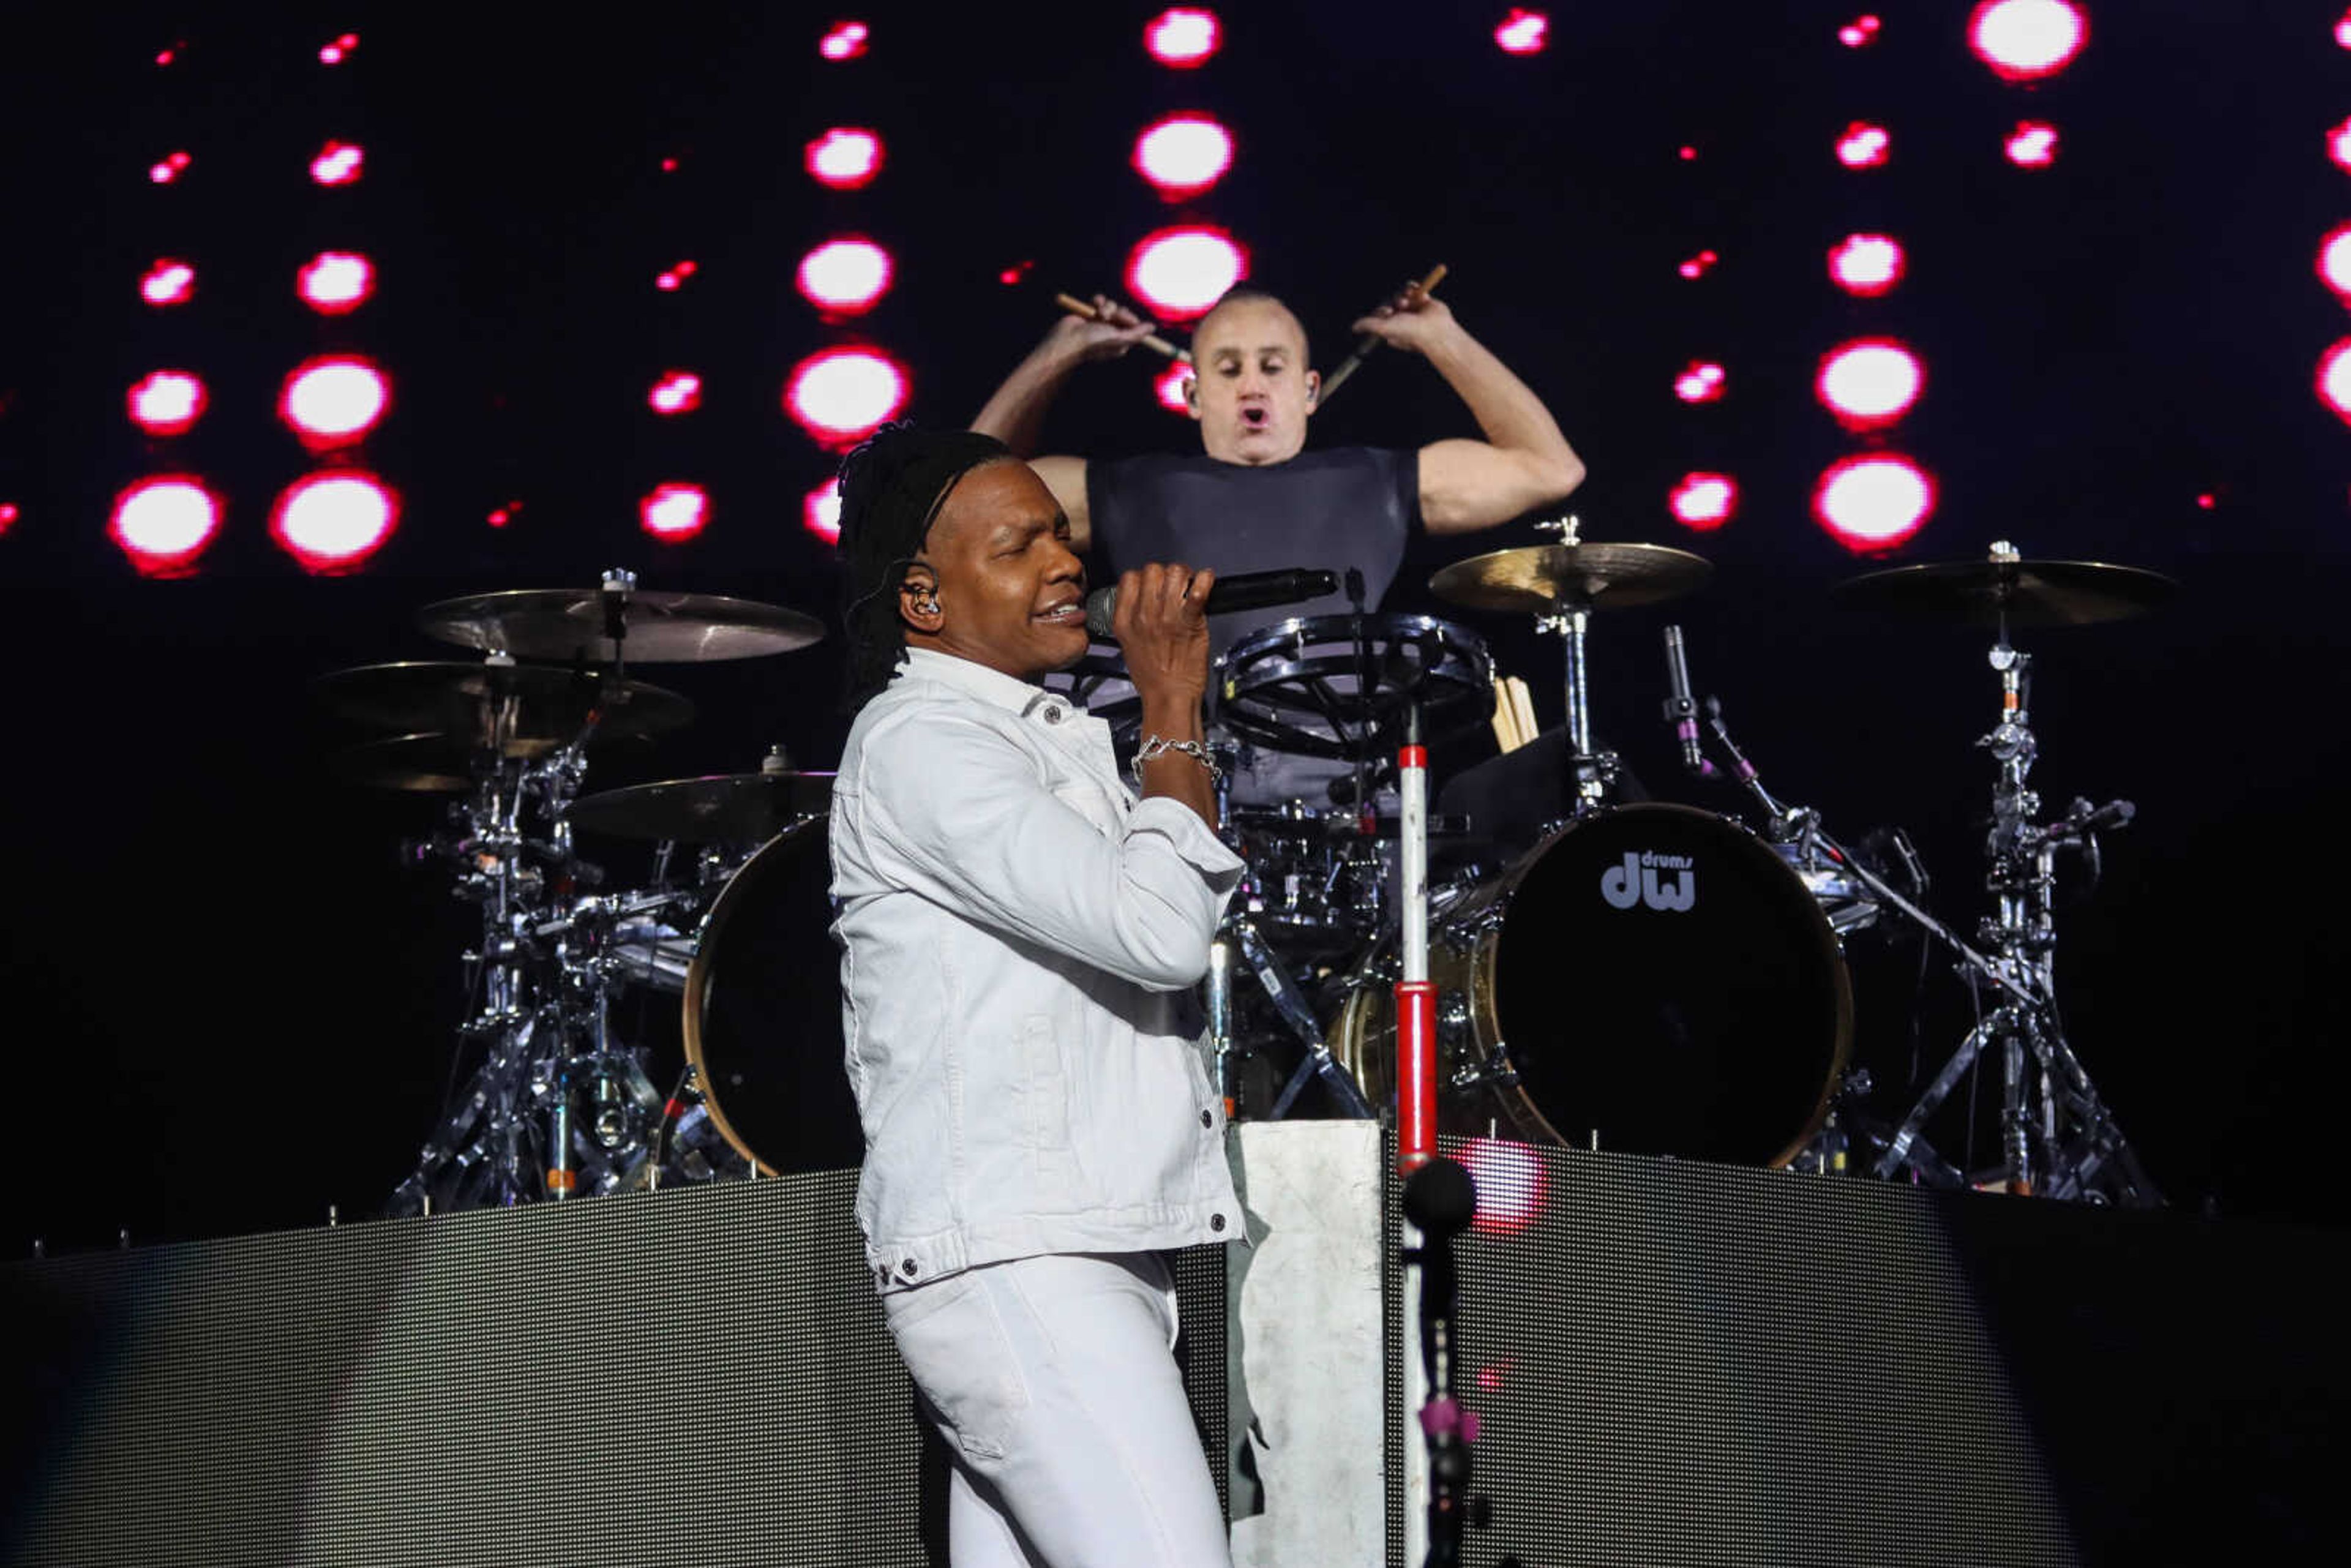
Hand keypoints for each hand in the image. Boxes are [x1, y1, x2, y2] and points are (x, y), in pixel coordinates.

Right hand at [1046, 293, 1157, 363]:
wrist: (1069, 338)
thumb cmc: (1094, 342)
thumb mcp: (1118, 339)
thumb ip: (1136, 333)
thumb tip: (1152, 328)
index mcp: (1120, 341)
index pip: (1133, 324)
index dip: (1130, 319)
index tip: (1128, 321)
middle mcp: (1112, 332)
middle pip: (1124, 313)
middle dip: (1117, 312)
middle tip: (1108, 318)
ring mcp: (1101, 322)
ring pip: (1112, 306)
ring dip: (1106, 307)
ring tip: (1097, 314)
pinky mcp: (1091, 313)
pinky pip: (1101, 301)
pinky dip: (1098, 301)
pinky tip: (1093, 304)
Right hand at [1113, 562, 1215, 712]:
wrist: (1169, 698)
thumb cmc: (1153, 679)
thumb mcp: (1129, 647)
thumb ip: (1133, 621)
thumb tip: (1144, 603)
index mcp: (1125, 621)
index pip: (1130, 578)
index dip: (1145, 576)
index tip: (1155, 584)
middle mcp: (1144, 615)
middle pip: (1153, 570)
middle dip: (1166, 573)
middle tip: (1177, 583)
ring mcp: (1167, 618)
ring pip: (1174, 573)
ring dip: (1185, 574)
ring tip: (1191, 583)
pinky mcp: (1190, 623)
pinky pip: (1197, 591)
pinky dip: (1205, 581)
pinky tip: (1207, 581)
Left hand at [1349, 283, 1458, 355]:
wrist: (1436, 330)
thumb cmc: (1411, 332)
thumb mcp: (1384, 328)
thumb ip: (1368, 325)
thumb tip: (1353, 327)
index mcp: (1392, 327)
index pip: (1381, 312)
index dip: (1382, 309)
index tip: (1388, 312)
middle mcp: (1402, 319)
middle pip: (1391, 301)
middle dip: (1394, 300)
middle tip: (1401, 305)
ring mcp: (1414, 310)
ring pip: (1402, 294)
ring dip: (1403, 294)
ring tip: (1408, 300)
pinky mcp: (1424, 302)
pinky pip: (1415, 289)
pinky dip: (1414, 288)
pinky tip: (1415, 289)